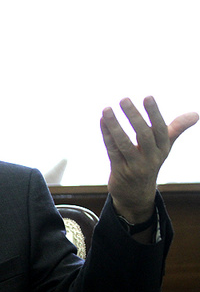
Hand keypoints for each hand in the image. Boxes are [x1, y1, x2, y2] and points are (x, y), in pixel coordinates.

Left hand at [100, 96, 197, 222]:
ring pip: (124, 143)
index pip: (161, 130)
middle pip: (143, 135)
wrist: (136, 194)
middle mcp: (151, 158)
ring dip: (114, 125)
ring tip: (106, 109)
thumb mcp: (164, 148)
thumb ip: (176, 129)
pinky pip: (112, 151)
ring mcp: (135, 166)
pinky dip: (106, 135)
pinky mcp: (120, 171)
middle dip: (133, 116)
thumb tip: (195, 114)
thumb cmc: (149, 162)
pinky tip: (102, 121)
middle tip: (124, 99)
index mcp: (163, 149)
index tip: (148, 97)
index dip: (154, 114)